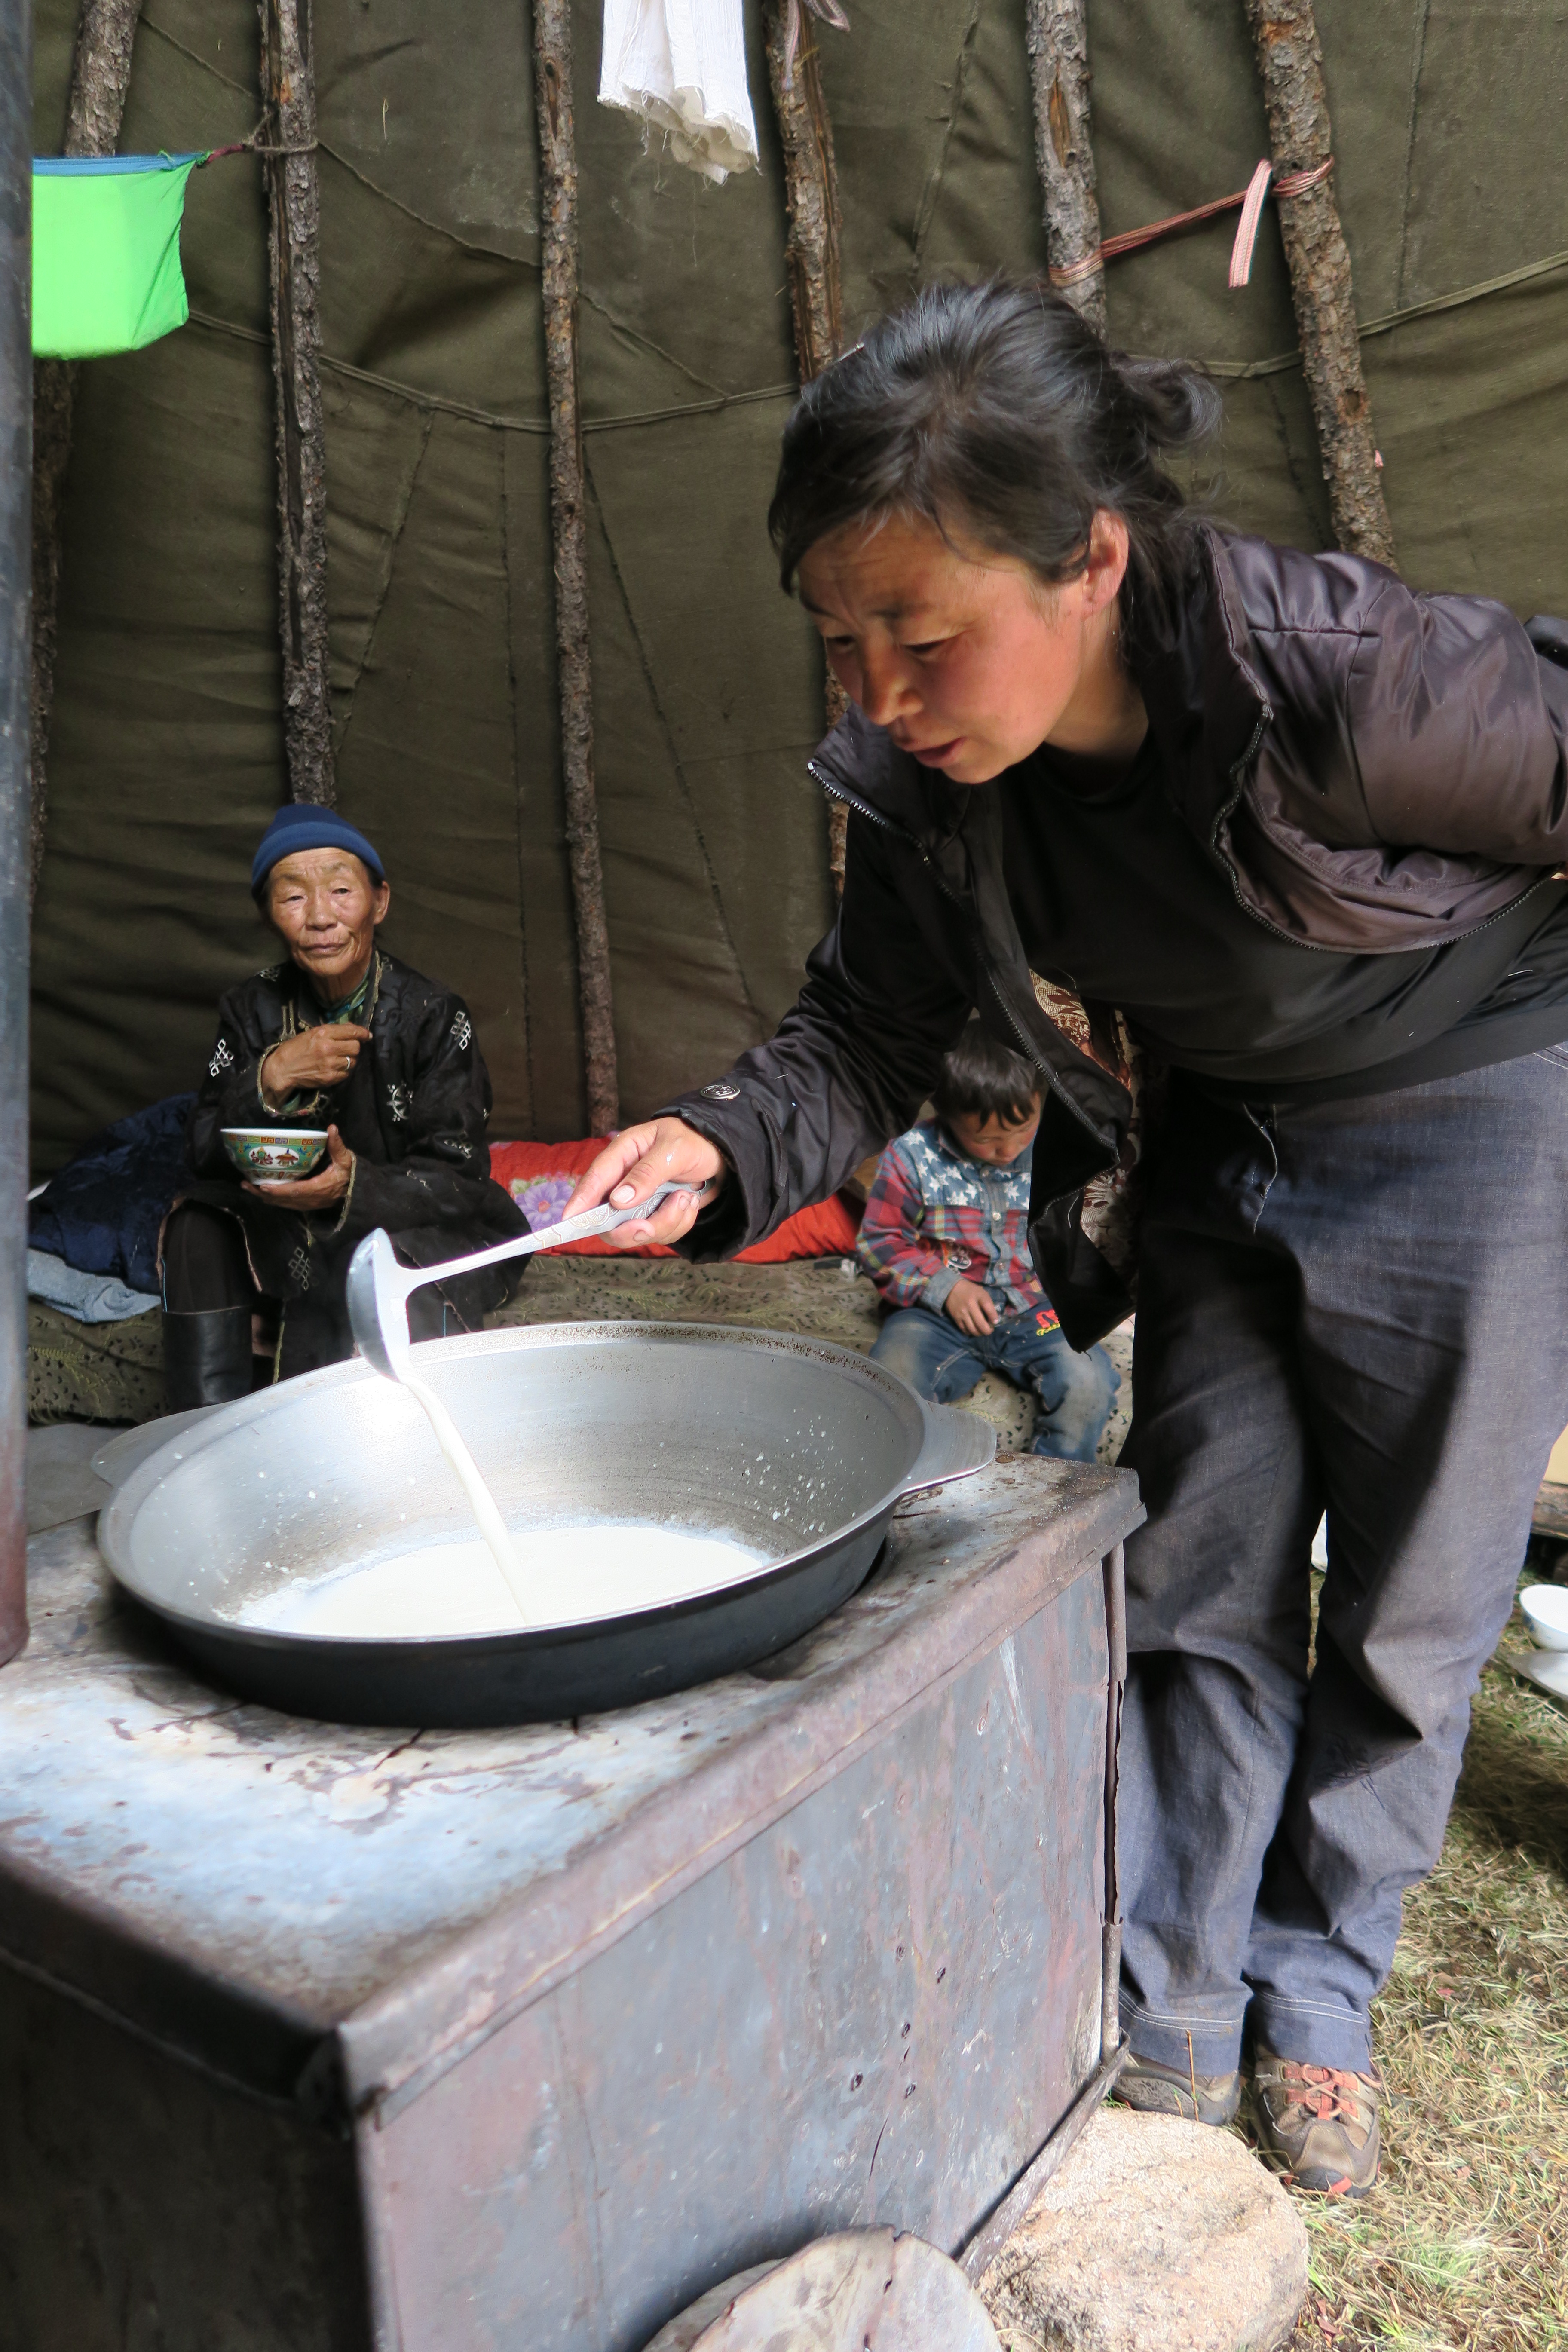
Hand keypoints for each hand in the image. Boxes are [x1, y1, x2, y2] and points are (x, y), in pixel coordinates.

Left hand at [245, 1123, 354, 1208]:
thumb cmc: (349, 1174)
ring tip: (248, 1187)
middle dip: (263, 1193)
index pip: (295, 1191)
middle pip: (283, 1199)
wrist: (356, 1191)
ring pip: (282, 1203)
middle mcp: (310, 1200)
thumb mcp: (346, 1159)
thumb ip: (337, 1146)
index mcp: (319, 1188)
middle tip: (245, 1184)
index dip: (279, 1190)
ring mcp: (308, 1204)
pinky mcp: (306, 1204)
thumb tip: (332, 1128)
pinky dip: (273, 1199)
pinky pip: (286, 1204)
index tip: (263, 1186)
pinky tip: (262, 1193)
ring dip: (264, 1197)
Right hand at [259, 1023, 371, 1103]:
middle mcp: (329, 1048)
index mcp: (323, 1033)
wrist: (283, 1069)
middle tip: (347, 1048)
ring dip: (349, 1060)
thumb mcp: (312, 1033)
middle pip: (356, 1047)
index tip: (367, 1035)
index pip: (352, 1032)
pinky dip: (344, 1071)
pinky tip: (335, 1068)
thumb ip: (333, 1031)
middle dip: (355, 1047)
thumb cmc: (296, 1048)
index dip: (363, 1033)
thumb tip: (353, 1028)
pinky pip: (346, 1074)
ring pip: (353, 1061)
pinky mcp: (330, 1078)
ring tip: (339, 1059)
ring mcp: (330, 1064)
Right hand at [564, 1118, 725, 1245]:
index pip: (593, 1180)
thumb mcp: (673, 1151)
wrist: (723, 1154)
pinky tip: (689, 1203)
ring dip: (665, 1222)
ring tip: (685, 1198)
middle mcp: (625, 1180)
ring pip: (637, 1231)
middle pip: (609, 1218)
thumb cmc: (694, 1141)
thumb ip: (646, 1174)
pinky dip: (679, 1223)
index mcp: (622, 1155)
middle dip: (631, 1228)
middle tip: (649, 1227)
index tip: (570, 1223)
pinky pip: (660, 1233)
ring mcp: (640, 1201)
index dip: (579, 1203)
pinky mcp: (656, 1214)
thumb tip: (617, 1200)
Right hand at [945, 1278, 999, 1336]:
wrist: (951, 1288)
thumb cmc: (970, 1291)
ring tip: (982, 1331)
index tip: (995, 1321)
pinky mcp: (956, 1318)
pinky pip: (965, 1330)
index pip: (989, 1309)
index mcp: (979, 1296)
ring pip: (973, 1330)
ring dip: (980, 1333)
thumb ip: (988, 1304)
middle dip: (988, 1330)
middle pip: (981, 1324)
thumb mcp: (981, 1292)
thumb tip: (994, 1319)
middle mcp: (970, 1305)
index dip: (994, 1318)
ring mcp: (962, 1313)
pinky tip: (973, 1329)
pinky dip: (971, 1332)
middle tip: (990, 1330)